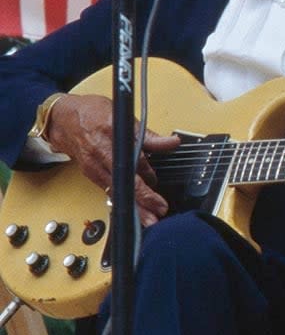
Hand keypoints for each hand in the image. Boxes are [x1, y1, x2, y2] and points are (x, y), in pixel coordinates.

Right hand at [45, 93, 179, 226]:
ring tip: (147, 220)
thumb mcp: (122, 117)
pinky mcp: (91, 175)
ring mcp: (93, 168)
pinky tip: (133, 211)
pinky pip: (109, 190)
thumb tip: (171, 142)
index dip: (147, 178)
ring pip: (116, 192)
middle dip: (140, 201)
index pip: (132, 162)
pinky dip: (122, 201)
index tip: (158, 192)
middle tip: (156, 213)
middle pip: (123, 183)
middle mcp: (100, 156)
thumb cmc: (91, 114)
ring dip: (133, 208)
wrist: (63, 119)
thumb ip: (148, 135)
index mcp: (109, 137)